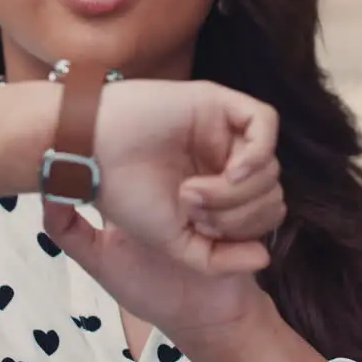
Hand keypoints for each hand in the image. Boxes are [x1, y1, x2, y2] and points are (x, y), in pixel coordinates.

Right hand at [92, 79, 284, 272]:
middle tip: (193, 210)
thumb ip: (219, 259)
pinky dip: (257, 155)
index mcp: (219, 189)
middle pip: (270, 193)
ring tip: (191, 192)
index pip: (262, 214)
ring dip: (235, 192)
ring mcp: (223, 130)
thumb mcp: (175, 242)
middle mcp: (225, 158)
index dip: (242, 230)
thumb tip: (264, 258)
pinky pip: (265, 123)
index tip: (198, 228)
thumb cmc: (125, 194)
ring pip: (269, 167)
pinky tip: (231, 172)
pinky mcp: (218, 102)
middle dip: (239, 215)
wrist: (90, 153)